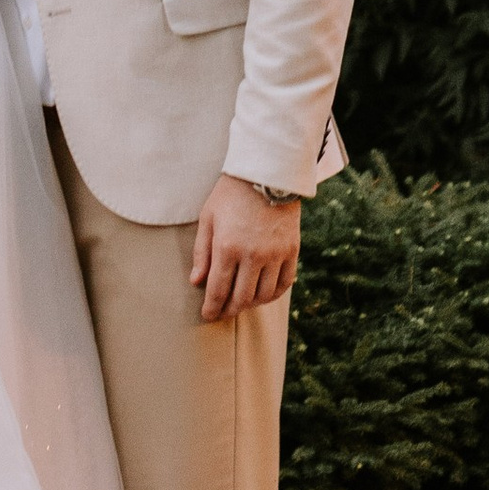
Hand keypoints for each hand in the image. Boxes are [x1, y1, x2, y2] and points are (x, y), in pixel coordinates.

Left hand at [190, 173, 300, 322]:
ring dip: (251, 304)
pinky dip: (273, 294)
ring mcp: (275, 254)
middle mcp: (253, 255)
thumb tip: (196, 281)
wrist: (266, 173)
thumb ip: (202, 252)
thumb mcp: (208, 218)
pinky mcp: (291, 251)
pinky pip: (284, 283)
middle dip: (230, 310)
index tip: (208, 316)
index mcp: (227, 247)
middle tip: (223, 313)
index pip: (218, 289)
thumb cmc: (231, 194)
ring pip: (264, 295)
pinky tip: (264, 293)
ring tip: (242, 303)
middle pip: (242, 298)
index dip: (212, 307)